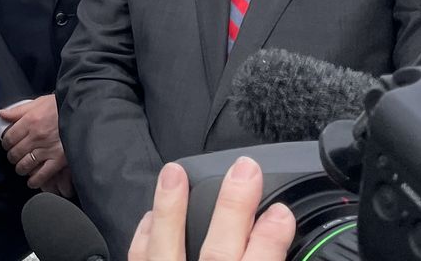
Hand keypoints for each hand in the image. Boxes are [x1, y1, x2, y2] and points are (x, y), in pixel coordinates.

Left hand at [0, 96, 68, 190]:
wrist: (83, 112)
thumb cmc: (60, 106)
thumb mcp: (38, 102)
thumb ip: (18, 110)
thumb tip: (1, 114)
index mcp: (30, 121)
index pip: (9, 137)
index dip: (5, 143)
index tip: (7, 145)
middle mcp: (36, 136)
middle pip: (15, 153)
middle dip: (12, 156)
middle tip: (14, 156)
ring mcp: (47, 149)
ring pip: (25, 165)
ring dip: (20, 168)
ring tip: (21, 167)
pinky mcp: (58, 160)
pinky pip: (42, 175)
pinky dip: (35, 181)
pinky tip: (32, 181)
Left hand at [128, 158, 293, 260]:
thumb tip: (275, 234)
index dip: (270, 239)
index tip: (282, 210)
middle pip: (218, 251)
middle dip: (232, 209)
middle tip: (246, 169)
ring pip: (165, 248)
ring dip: (170, 209)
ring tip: (173, 171)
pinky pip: (138, 260)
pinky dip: (144, 236)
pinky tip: (148, 216)